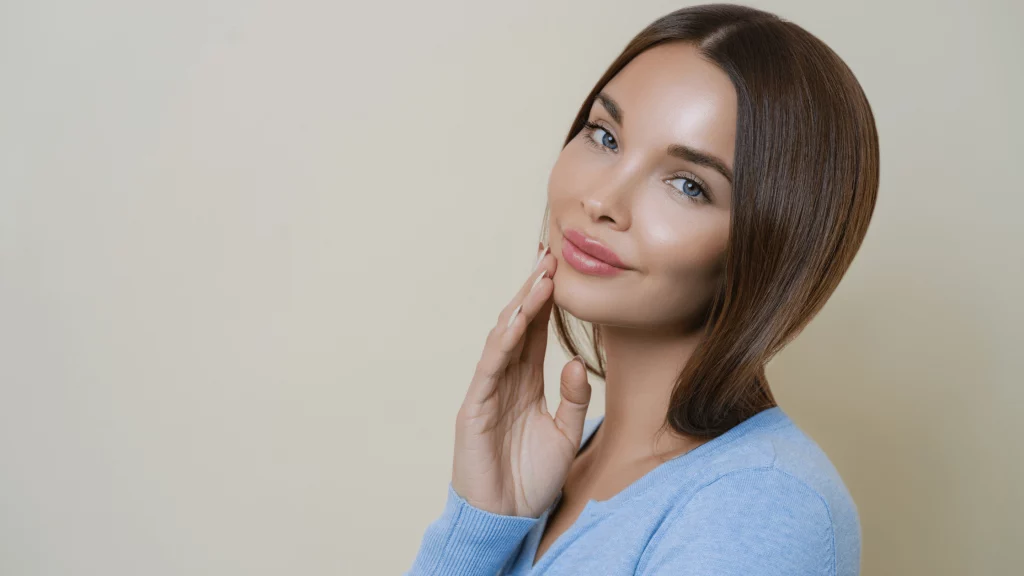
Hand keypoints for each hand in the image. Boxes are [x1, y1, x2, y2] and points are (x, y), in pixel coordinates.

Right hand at [451, 242, 592, 517]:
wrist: (506, 520)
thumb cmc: (531, 480)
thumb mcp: (565, 436)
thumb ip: (574, 400)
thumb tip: (575, 361)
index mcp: (525, 384)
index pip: (537, 333)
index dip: (548, 302)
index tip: (563, 269)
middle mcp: (504, 380)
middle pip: (519, 326)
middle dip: (534, 291)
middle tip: (551, 255)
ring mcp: (487, 391)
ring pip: (504, 338)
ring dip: (522, 306)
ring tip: (541, 276)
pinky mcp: (474, 407)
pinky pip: (490, 366)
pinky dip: (504, 339)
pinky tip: (520, 317)